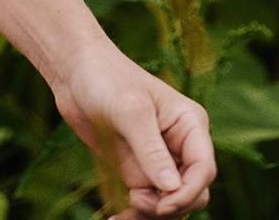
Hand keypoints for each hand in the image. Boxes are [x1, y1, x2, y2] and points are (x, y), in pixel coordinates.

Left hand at [49, 38, 215, 215]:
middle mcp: (181, 146)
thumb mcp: (130, 111)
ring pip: (171, 204)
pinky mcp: (138, 172)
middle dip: (170, 206)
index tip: (161, 204)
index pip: (203, 169)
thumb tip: (172, 188)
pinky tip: (115, 218)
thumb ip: (150, 150)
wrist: (75, 74)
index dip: (187, 193)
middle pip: (193, 193)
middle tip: (136, 202)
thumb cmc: (106, 78)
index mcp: (190, 125)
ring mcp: (159, 162)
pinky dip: (135, 215)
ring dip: (150, 214)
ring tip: (122, 213)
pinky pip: (147, 203)